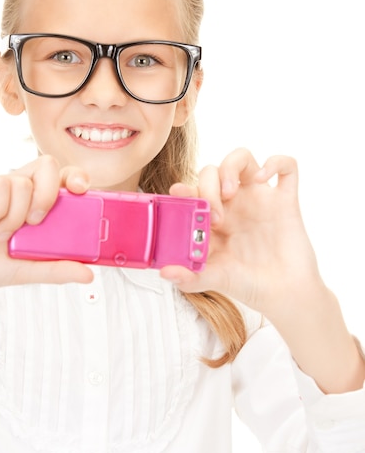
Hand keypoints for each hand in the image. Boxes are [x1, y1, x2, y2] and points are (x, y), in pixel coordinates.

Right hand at [0, 155, 93, 295]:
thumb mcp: (27, 270)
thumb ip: (56, 268)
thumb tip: (88, 274)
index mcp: (35, 203)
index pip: (62, 176)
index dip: (76, 177)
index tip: (81, 191)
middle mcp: (18, 190)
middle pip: (47, 165)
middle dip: (49, 193)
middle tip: (37, 222)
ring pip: (22, 181)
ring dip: (17, 214)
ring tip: (3, 235)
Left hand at [161, 148, 322, 317]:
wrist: (283, 295)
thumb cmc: (247, 284)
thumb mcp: (215, 279)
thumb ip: (190, 277)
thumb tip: (165, 272)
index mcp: (212, 218)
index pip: (192, 190)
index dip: (184, 187)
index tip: (179, 194)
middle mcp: (233, 204)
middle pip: (212, 171)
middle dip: (208, 186)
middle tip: (214, 217)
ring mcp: (259, 199)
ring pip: (242, 158)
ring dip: (231, 166)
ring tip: (230, 191)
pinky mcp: (285, 201)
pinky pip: (286, 167)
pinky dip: (275, 162)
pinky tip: (264, 178)